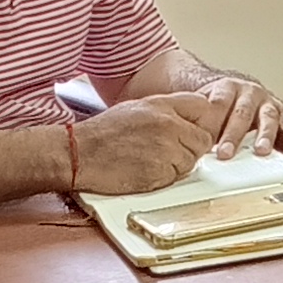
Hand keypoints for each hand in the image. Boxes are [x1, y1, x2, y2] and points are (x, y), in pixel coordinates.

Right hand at [73, 95, 212, 194]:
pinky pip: (177, 177)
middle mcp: (168, 123)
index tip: (193, 130)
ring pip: (191, 161)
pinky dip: (165, 178)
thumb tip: (188, 123)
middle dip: (191, 148)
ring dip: (177, 165)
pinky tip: (145, 170)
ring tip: (150, 160)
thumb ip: (165, 112)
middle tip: (168, 152)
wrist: (79, 153)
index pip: (202, 106)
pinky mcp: (160, 171)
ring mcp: (166, 148)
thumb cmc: (103, 133)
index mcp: (161, 104)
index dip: (200, 121)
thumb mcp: (136, 109)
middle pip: (203, 138)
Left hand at [187, 73, 282, 160]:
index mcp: (227, 87)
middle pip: (242, 112)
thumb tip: (178, 139)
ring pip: (268, 117)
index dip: (213, 121)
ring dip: (264, 136)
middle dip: (234, 134)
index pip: (219, 103)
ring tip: (260, 151)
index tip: (204, 140)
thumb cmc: (217, 103)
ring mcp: (268, 102)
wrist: (233, 91)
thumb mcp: (202, 105)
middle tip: (225, 152)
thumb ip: (195, 119)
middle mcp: (250, 92)